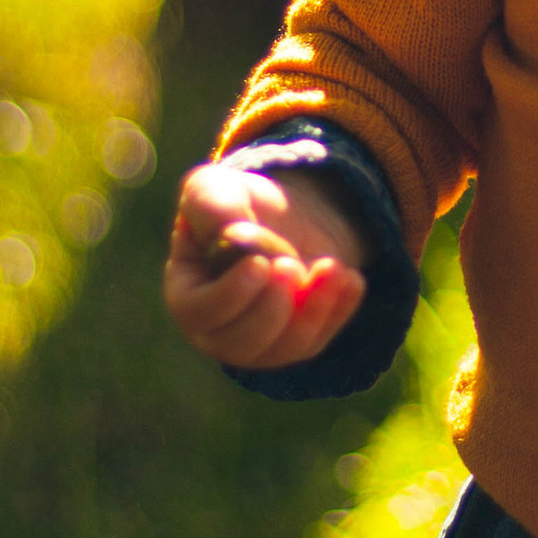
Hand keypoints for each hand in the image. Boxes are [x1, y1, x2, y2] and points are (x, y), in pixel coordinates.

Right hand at [164, 162, 367, 370]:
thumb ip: (211, 206)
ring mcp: (258, 343)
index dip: (230, 294)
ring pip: (284, 348)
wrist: (286, 217)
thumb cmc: (239, 204)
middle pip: (240, 343)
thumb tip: (232, 237)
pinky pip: (317, 340)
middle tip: (291, 265)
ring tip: (332, 266)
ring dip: (312, 310)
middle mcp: (216, 330)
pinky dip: (337, 310)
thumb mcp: (215, 189)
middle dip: (272, 309)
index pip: (199, 311)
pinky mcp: (295, 343)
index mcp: (187, 294)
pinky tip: (351, 277)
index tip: (260, 264)